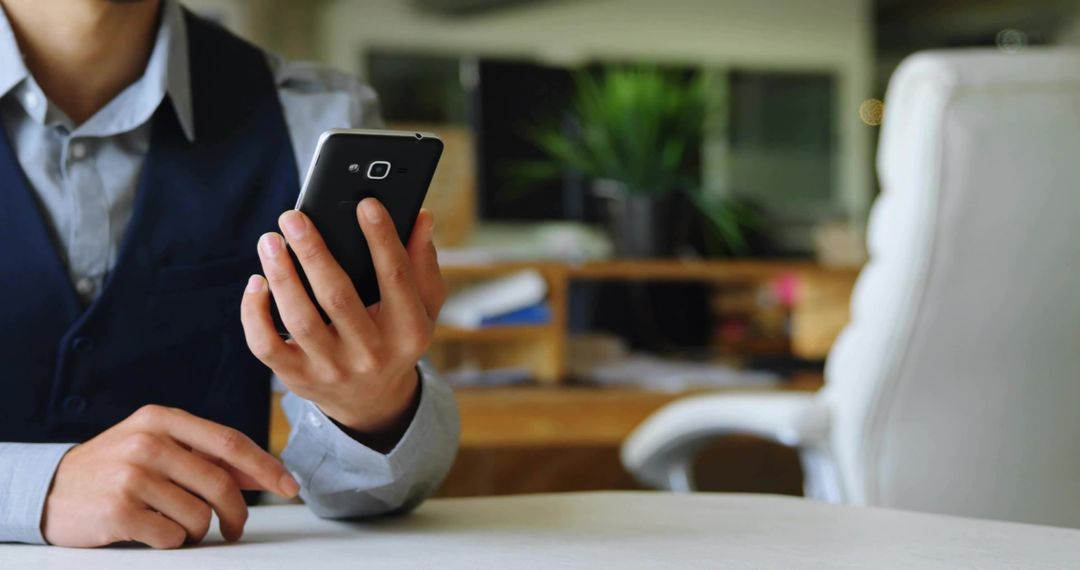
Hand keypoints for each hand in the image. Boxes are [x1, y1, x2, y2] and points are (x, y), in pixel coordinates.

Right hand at [42, 405, 298, 548]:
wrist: (50, 490)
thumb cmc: (116, 468)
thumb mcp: (159, 448)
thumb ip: (209, 457)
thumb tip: (264, 473)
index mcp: (163, 419)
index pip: (231, 442)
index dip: (266, 467)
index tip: (290, 486)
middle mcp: (148, 442)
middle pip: (220, 483)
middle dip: (237, 513)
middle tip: (235, 528)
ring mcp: (131, 476)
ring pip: (199, 515)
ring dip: (197, 530)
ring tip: (176, 525)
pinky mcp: (118, 510)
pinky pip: (172, 537)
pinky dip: (171, 542)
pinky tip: (152, 532)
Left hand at [241, 199, 444, 434]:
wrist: (372, 400)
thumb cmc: (396, 338)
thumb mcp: (423, 307)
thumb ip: (422, 263)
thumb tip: (420, 217)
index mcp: (409, 331)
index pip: (396, 277)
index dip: (382, 238)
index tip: (366, 203)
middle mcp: (372, 353)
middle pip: (338, 297)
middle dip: (313, 252)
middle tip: (293, 217)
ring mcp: (332, 369)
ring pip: (299, 318)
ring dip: (281, 275)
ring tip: (270, 241)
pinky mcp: (297, 378)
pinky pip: (266, 345)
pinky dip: (254, 312)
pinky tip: (256, 282)